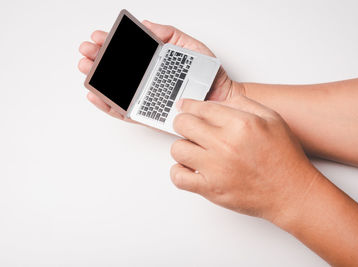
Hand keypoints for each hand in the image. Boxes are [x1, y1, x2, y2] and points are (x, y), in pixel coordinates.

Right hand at [78, 20, 244, 120]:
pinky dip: (109, 105)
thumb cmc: (208, 74)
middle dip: (98, 58)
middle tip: (87, 51)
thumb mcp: (189, 45)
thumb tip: (146, 25)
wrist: (220, 97)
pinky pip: (125, 111)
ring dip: (98, 80)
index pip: (128, 52)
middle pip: (117, 69)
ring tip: (87, 69)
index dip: (111, 43)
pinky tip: (97, 95)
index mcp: (155, 62)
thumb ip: (168, 34)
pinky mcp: (149, 114)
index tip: (99, 36)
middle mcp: (148, 79)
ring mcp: (147, 96)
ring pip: (116, 90)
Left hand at [170, 95, 321, 226]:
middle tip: (188, 126)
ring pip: (177, 149)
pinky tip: (190, 168)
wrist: (291, 192)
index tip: (184, 106)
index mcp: (240, 124)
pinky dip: (179, 172)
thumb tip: (218, 101)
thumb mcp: (272, 119)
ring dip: (183, 147)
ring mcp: (216, 168)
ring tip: (194, 149)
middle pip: (183, 124)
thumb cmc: (284, 158)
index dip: (189, 105)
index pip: (201, 107)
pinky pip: (178, 177)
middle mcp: (225, 144)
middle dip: (183, 122)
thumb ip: (245, 104)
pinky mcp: (211, 189)